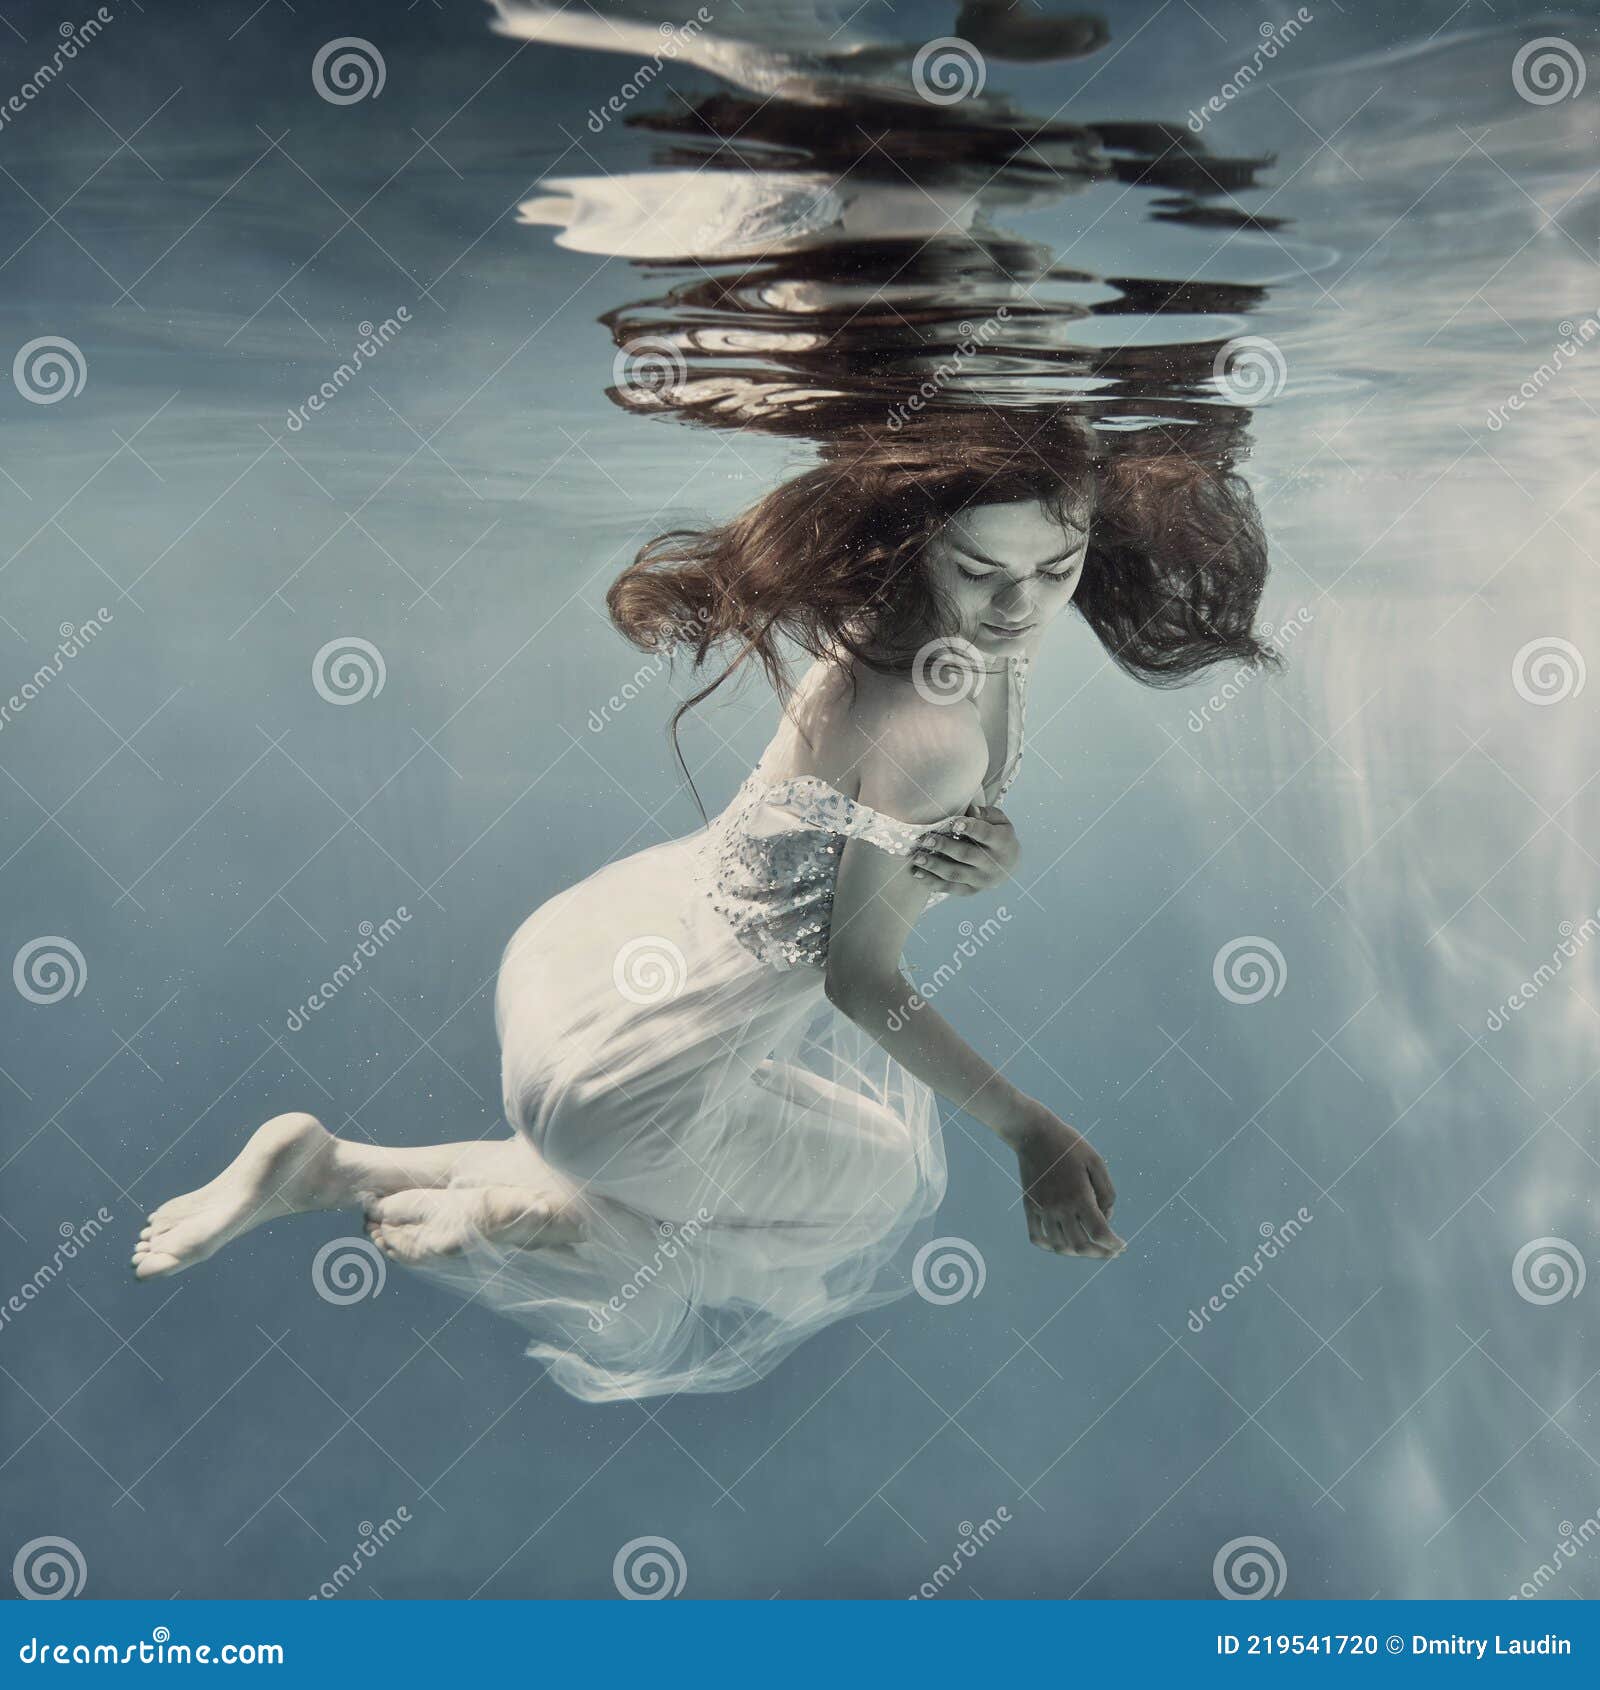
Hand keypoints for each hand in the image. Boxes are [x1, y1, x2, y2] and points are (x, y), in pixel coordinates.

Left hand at [909, 804, 1018, 896]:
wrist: (1009, 863)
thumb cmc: (998, 833)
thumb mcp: (1000, 820)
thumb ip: (987, 814)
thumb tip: (971, 810)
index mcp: (1002, 842)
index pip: (985, 834)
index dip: (970, 828)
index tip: (954, 823)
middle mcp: (992, 864)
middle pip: (966, 855)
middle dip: (944, 847)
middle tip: (925, 840)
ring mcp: (981, 880)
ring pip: (955, 874)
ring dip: (934, 866)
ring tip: (916, 857)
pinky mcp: (971, 890)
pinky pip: (950, 888)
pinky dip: (932, 882)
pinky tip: (917, 873)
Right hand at [1010, 1106, 1123, 1258]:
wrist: (1034, 1134)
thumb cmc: (1070, 1145)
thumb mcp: (1096, 1162)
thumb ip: (1107, 1191)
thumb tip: (1107, 1216)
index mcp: (1079, 1195)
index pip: (1100, 1233)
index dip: (1113, 1245)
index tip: (1122, 1246)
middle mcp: (1060, 1207)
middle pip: (1081, 1246)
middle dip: (1100, 1253)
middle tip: (1111, 1251)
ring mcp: (1042, 1209)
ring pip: (1060, 1246)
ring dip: (1077, 1253)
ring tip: (1089, 1248)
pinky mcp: (1030, 1207)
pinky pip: (1038, 1237)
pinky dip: (1051, 1246)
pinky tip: (1062, 1245)